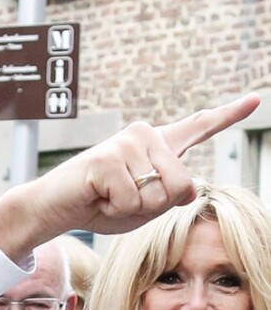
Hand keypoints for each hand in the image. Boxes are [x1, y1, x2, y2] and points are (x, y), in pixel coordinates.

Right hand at [0, 93, 259, 260]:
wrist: (58, 208)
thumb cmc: (100, 206)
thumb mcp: (145, 207)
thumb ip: (170, 195)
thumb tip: (188, 186)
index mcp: (156, 146)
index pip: (197, 128)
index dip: (227, 116)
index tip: (255, 99)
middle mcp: (145, 136)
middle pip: (181, 184)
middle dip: (154, 206)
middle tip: (122, 199)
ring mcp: (126, 143)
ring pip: (157, 195)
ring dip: (131, 209)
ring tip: (107, 196)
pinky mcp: (107, 157)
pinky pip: (131, 200)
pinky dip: (114, 209)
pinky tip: (97, 196)